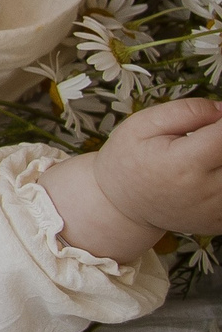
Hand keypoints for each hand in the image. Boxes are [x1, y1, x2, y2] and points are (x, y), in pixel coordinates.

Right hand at [93, 96, 221, 241]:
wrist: (120, 207)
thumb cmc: (127, 162)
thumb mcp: (140, 125)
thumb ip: (185, 111)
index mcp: (185, 164)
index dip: (221, 122)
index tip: (212, 119)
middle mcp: (206, 190)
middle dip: (219, 141)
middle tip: (200, 140)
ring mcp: (215, 210)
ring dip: (218, 159)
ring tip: (197, 159)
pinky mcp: (219, 220)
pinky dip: (218, 177)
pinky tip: (200, 177)